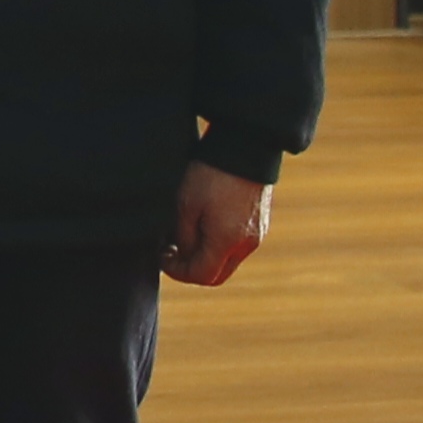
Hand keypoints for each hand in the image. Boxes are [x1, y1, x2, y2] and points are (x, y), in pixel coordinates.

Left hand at [166, 160, 271, 286]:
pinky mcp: (260, 223)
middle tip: (171, 251)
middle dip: (191, 268)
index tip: (162, 256)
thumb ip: (183, 237)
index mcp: (227, 241)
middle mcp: (247, 243)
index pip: (202, 276)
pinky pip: (237, 245)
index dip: (177, 271)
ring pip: (227, 260)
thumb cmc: (210, 174)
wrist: (245, 147)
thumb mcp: (185, 205)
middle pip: (217, 274)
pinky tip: (204, 224)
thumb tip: (182, 254)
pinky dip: (218, 244)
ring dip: (205, 256)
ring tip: (184, 235)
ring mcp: (257, 234)